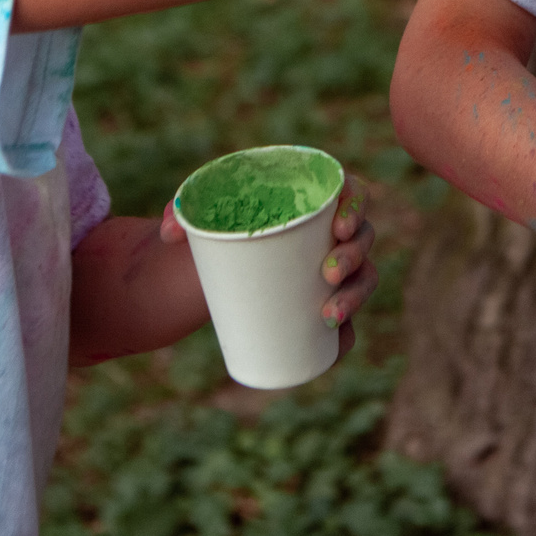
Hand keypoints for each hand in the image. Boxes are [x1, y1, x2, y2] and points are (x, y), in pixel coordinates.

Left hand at [157, 174, 378, 358]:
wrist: (215, 268)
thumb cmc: (219, 227)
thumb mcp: (202, 215)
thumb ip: (181, 210)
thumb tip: (172, 232)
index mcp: (316, 199)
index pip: (354, 192)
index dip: (357, 205)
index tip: (339, 226)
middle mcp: (335, 233)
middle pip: (363, 238)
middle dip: (353, 257)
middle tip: (327, 273)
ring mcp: (335, 270)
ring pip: (363, 279)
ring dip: (355, 297)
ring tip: (328, 315)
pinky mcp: (325, 304)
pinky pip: (350, 322)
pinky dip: (347, 335)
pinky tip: (338, 343)